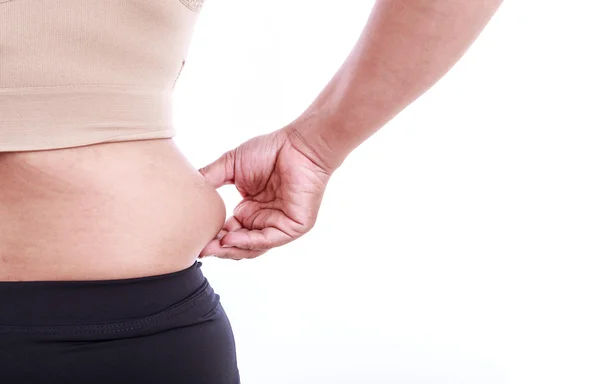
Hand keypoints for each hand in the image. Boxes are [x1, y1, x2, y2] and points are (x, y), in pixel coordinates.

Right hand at [198, 127, 333, 259]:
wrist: (298, 145)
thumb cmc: (270, 150)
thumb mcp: (230, 165)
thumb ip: (210, 178)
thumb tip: (188, 190)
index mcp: (250, 209)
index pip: (228, 230)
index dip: (212, 235)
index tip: (193, 238)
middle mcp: (263, 219)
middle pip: (239, 243)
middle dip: (219, 248)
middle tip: (200, 249)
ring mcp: (278, 225)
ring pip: (252, 247)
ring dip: (231, 249)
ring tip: (211, 248)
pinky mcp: (293, 227)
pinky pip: (268, 239)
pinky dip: (248, 242)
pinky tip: (230, 239)